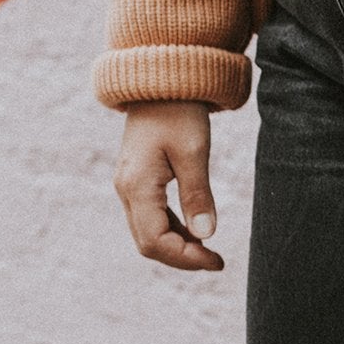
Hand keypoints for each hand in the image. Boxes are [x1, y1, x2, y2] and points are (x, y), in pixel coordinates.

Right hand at [113, 100, 224, 271]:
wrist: (160, 82)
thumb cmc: (179, 111)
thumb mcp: (194, 151)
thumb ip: (198, 194)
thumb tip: (206, 235)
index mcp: (137, 186)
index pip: (155, 240)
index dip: (185, 258)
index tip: (216, 261)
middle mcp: (127, 190)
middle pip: (148, 242)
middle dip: (181, 257)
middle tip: (216, 261)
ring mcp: (130, 186)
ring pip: (148, 232)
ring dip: (178, 245)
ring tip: (210, 251)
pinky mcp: (138, 181)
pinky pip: (151, 217)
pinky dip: (173, 230)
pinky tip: (196, 231)